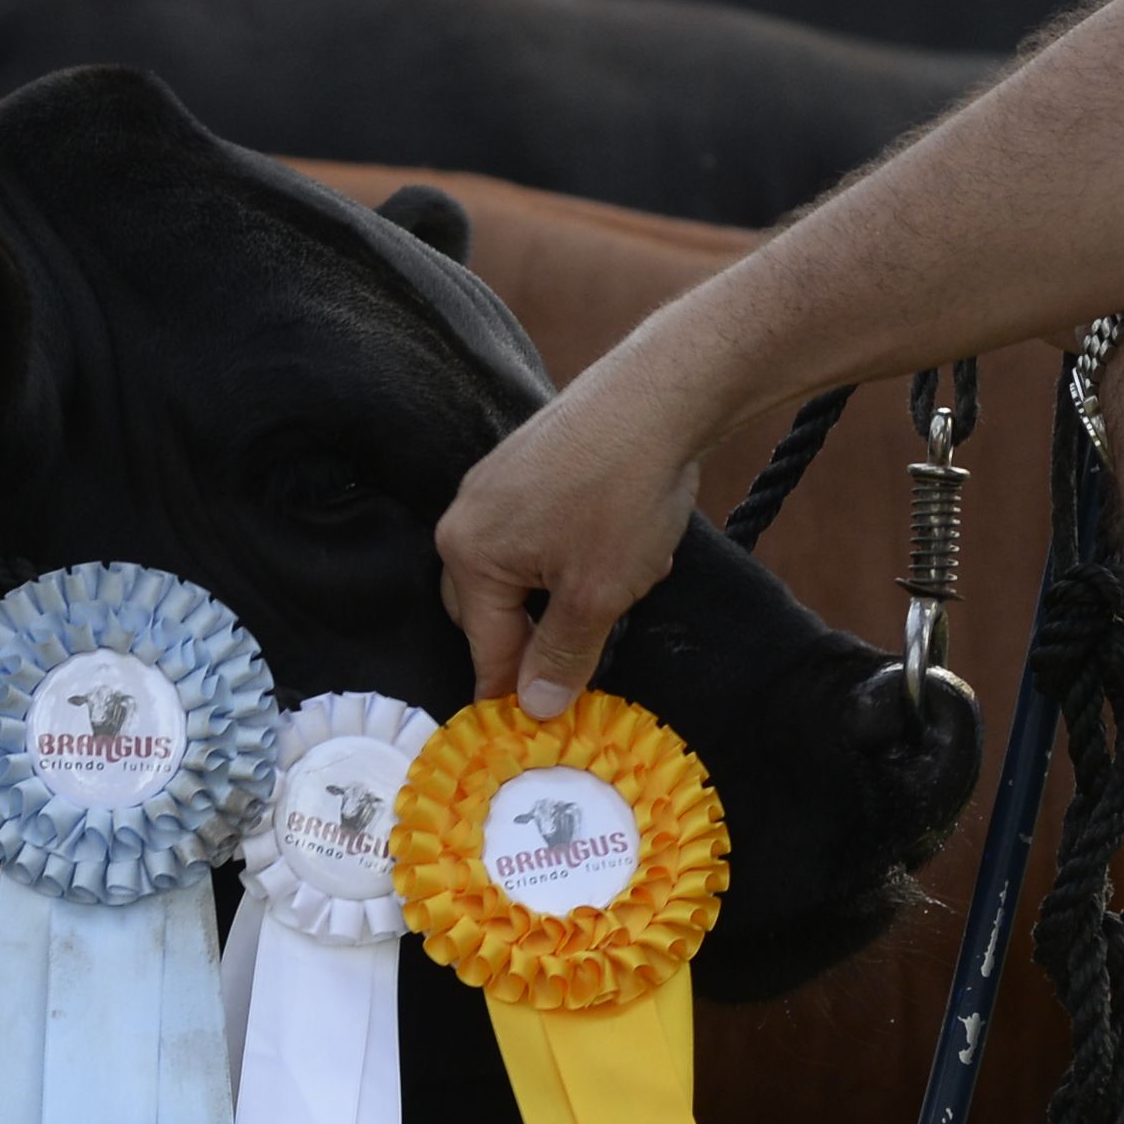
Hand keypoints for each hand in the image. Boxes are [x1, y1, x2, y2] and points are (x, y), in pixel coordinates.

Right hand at [437, 359, 725, 719]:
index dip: (514, 693)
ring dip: (565, 593)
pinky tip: (622, 546)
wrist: (658, 395)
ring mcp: (493, 483)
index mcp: (467, 554)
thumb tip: (534, 708)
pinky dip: (572, 553)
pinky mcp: (524, 461)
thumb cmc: (621, 497)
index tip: (536, 728)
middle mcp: (465, 516)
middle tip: (589, 653)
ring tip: (623, 585)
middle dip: (538, 635)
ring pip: (519, 570)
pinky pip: (534, 531)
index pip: (484, 648)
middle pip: (490, 609)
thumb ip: (561, 656)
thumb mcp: (597, 596)